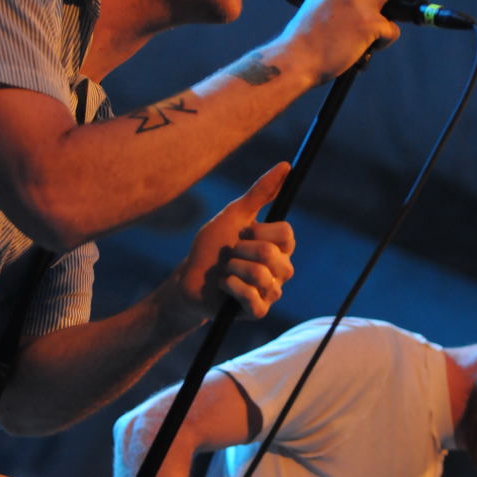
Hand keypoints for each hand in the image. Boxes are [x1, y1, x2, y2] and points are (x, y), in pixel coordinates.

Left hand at [162, 162, 294, 330]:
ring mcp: (271, 292)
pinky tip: (224, 287)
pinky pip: (252, 296)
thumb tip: (285, 166)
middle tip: (231, 255)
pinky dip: (230, 287)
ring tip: (225, 271)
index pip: (287, 234)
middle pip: (273, 254)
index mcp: (278, 247)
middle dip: (241, 251)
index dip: (262, 231)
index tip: (244, 232)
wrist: (189, 280)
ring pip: (262, 276)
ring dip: (233, 269)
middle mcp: (280, 270)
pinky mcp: (258, 311)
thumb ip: (260, 192)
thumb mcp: (234, 215)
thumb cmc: (212, 248)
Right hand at [279, 0, 410, 82]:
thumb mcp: (323, 2)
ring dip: (396, 14)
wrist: (293, 60)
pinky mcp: (367, 22)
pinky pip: (393, 28)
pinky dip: (385, 41)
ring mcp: (359, 0)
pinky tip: (365, 49)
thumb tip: (379, 3)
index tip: (382, 5)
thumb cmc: (307, 39)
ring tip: (376, 35)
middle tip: (394, 15)